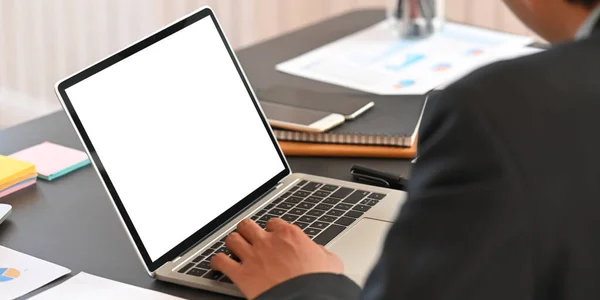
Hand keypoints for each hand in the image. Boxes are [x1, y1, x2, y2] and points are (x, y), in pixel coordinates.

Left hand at [211, 218, 343, 298]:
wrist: (306, 299)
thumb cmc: (319, 282)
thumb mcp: (330, 262)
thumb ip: (320, 252)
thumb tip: (319, 252)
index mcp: (289, 235)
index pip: (273, 223)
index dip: (270, 230)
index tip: (271, 235)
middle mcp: (268, 241)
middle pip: (247, 225)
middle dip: (247, 231)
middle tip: (249, 238)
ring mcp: (253, 256)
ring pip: (232, 239)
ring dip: (232, 244)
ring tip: (234, 249)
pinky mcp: (241, 274)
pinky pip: (220, 261)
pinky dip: (217, 262)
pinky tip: (218, 265)